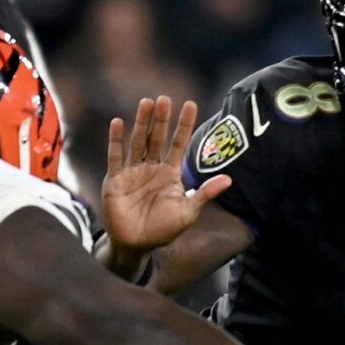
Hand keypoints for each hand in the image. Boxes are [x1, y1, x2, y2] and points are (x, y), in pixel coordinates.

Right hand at [101, 97, 231, 272]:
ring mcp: (133, 172)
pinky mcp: (115, 180)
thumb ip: (204, 194)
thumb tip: (229, 179)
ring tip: (146, 103)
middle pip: (157, 137)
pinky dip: (116, 141)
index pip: (179, 143)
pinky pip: (115, 157)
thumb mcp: (187, 212)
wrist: (136, 245)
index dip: (184, 125)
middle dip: (162, 119)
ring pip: (138, 142)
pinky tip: (118, 123)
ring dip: (141, 123)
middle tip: (165, 99)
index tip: (190, 104)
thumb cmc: (163, 230)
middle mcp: (152, 167)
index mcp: (170, 172)